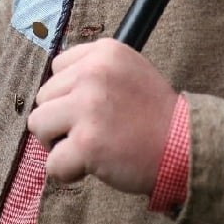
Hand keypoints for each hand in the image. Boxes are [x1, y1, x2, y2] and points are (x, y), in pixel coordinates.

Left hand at [27, 39, 176, 195]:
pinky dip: (68, 171)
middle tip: (95, 131)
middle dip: (62, 119)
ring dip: (59, 143)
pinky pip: (51, 162)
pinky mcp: (86, 142)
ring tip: (90, 147)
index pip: (57, 68)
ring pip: (38, 125)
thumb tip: (51, 88)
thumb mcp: (130, 71)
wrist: (185, 147)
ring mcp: (88, 106)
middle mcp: (94, 73)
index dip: (69, 93)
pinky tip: (93, 166)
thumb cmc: (155, 116)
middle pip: (43, 97)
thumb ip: (93, 71)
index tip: (93, 108)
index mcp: (105, 52)